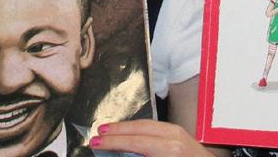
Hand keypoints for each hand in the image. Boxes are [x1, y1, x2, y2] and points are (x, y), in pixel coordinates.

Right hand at [89, 119, 218, 155]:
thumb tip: (120, 154)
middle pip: (139, 128)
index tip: (96, 142)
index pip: (134, 142)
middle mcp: (174, 137)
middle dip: (117, 130)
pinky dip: (139, 128)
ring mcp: (178, 132)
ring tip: (109, 130)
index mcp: (169, 150)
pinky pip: (155, 126)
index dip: (113, 142)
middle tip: (98, 133)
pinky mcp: (180, 133)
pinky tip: (129, 132)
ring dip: (126, 126)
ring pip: (147, 123)